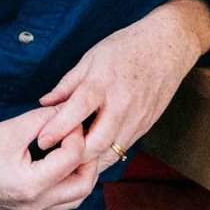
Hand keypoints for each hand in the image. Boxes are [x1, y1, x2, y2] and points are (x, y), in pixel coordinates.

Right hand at [0, 111, 99, 209]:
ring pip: (73, 201)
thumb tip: (72, 109)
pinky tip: (59, 167)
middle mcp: (34, 205)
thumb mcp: (12, 128)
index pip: (73, 158)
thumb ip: (45, 119)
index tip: (71, 119)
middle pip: (83, 187)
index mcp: (32, 184)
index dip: (77, 134)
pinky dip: (66, 187)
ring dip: (80, 176)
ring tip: (74, 151)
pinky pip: (57, 205)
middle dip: (89, 160)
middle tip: (83, 138)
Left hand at [30, 0, 209, 190]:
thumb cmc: (126, 48)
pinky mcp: (145, 126)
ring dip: (89, 161)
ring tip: (70, 163)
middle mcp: (121, 104)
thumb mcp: (91, 58)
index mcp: (103, 83)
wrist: (167, 46)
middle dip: (73, 155)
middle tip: (54, 158)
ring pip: (110, 152)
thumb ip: (68, 84)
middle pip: (96, 143)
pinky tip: (91, 156)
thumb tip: (45, 102)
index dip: (58, 128)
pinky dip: (104, 156)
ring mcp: (136, 118)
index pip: (78, 110)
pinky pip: (122, 149)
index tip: (42, 141)